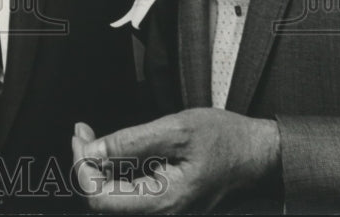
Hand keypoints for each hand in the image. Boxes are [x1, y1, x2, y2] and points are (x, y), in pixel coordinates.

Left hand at [71, 109, 280, 212]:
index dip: (83, 168)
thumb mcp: (175, 130)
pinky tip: (112, 148)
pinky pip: (129, 191)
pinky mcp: (165, 199)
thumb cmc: (225, 140)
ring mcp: (164, 208)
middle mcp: (162, 212)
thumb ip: (131, 142)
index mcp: (163, 201)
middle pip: (104, 199)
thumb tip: (93, 151)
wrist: (258, 153)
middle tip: (82, 131)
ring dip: (97, 166)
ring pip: (114, 195)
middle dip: (86, 163)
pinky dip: (114, 169)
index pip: (100, 199)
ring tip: (91, 136)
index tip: (81, 137)